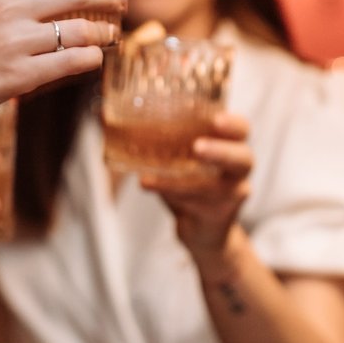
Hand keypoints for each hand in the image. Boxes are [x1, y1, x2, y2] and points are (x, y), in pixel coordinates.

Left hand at [143, 111, 252, 256]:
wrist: (201, 229)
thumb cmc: (187, 182)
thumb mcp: (172, 155)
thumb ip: (150, 135)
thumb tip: (100, 114)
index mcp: (230, 144)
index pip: (241, 129)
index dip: (232, 124)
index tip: (214, 119)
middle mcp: (238, 168)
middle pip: (243, 157)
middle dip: (220, 151)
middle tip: (197, 147)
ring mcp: (232, 194)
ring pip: (212, 186)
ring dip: (179, 179)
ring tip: (148, 175)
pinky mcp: (219, 215)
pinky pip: (194, 203)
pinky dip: (169, 193)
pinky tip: (147, 185)